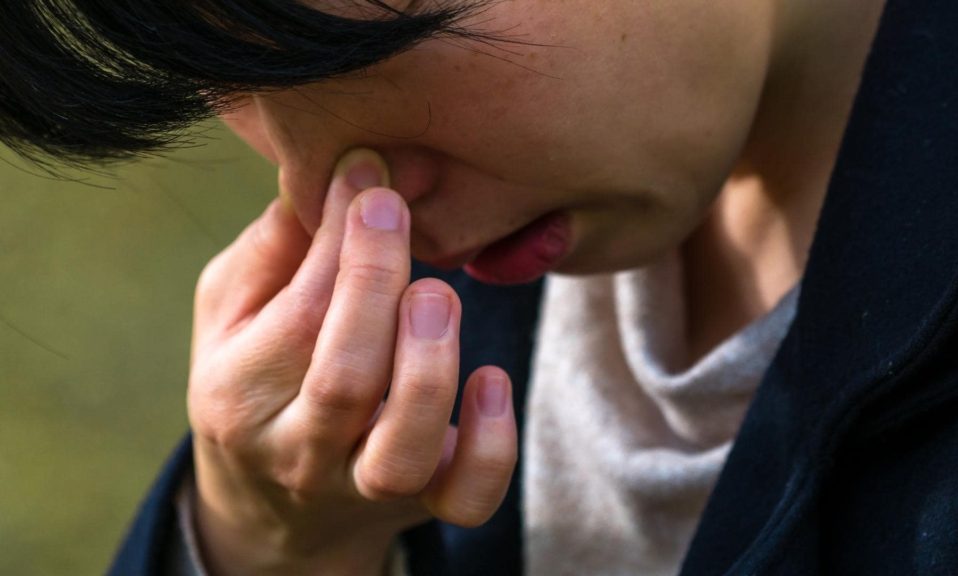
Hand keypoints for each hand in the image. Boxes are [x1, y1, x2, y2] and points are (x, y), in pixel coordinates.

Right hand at [187, 149, 516, 574]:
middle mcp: (298, 450)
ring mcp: (362, 485)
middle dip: (375, 283)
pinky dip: (491, 445)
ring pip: (400, 452)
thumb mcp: (234, 309)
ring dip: (429, 366)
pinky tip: (493, 381)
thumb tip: (341, 177)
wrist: (279, 504)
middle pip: (344, 381)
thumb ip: (278, 248)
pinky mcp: (421, 503)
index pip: (296, 315)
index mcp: (237, 395)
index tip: (368, 170)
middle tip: (394, 210)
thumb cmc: (258, 378)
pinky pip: (465, 498)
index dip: (336, 238)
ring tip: (438, 294)